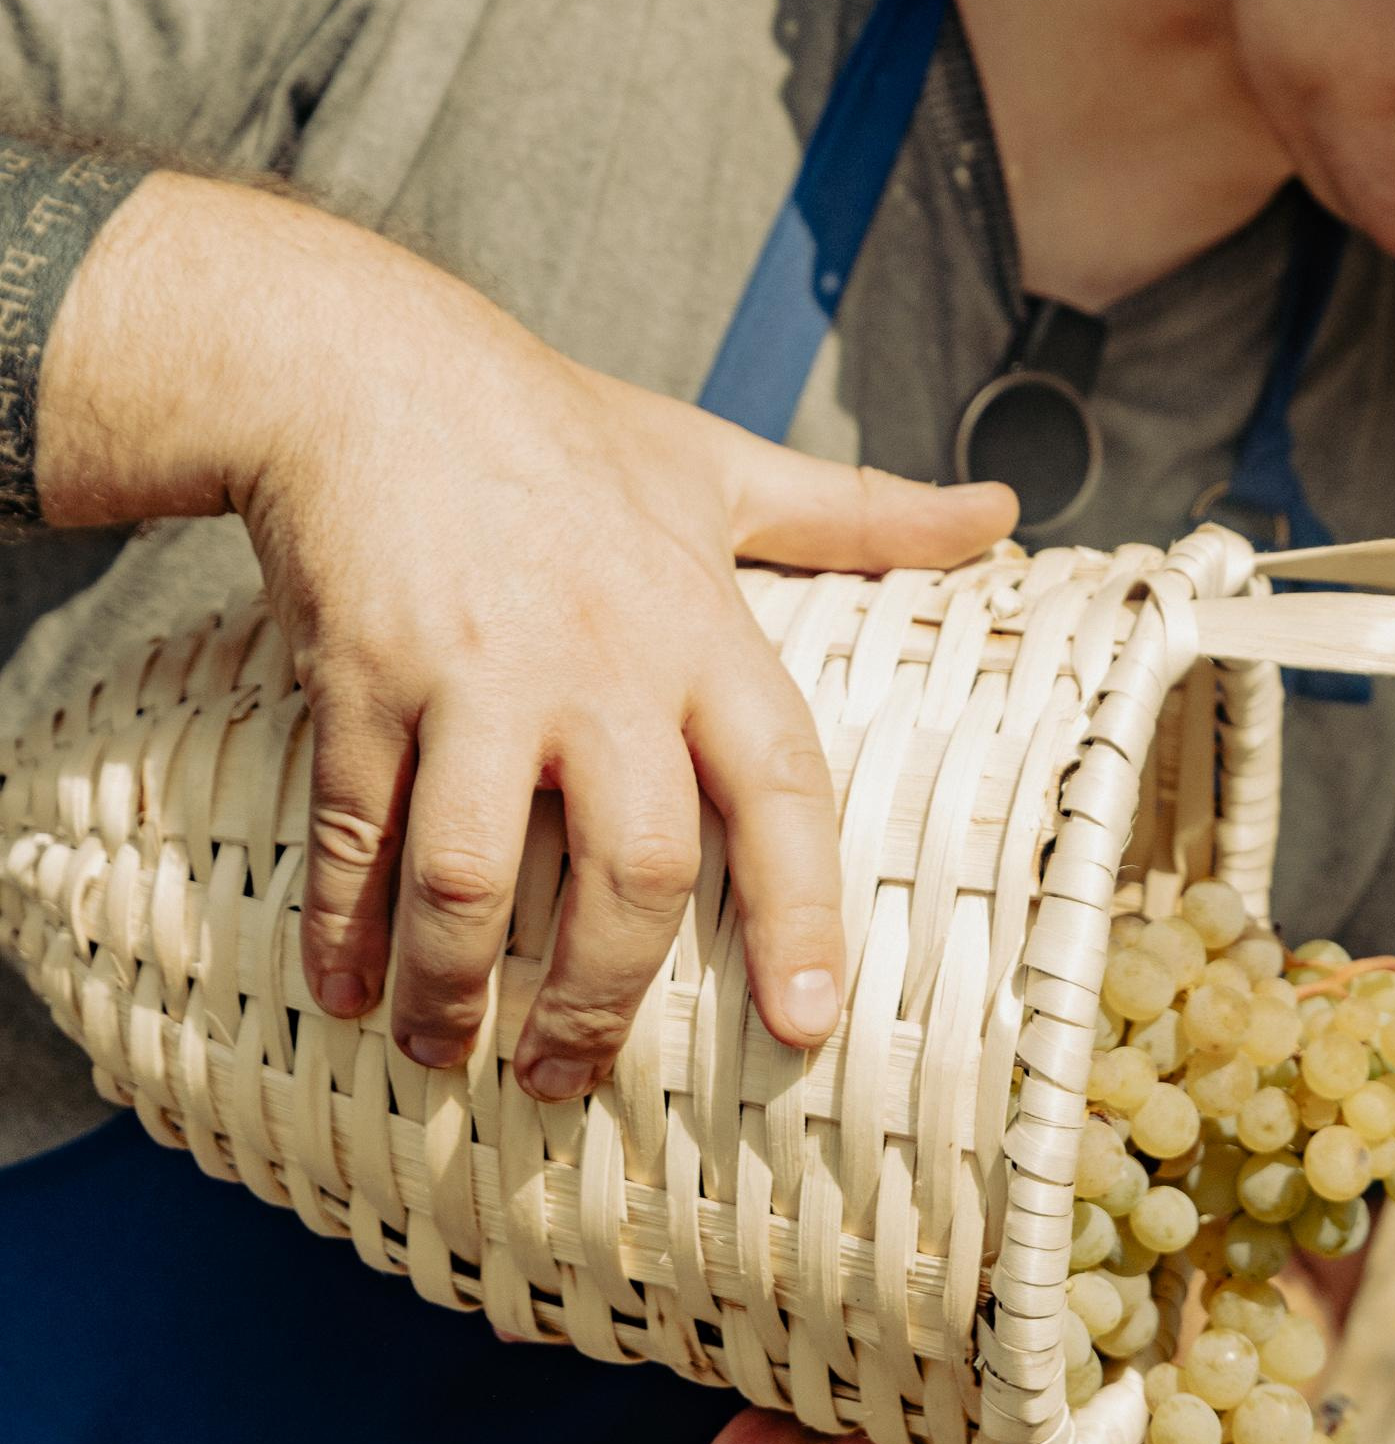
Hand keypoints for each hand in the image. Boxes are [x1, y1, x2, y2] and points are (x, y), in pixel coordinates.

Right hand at [39, 175, 1015, 1082]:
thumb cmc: (560, 431)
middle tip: (572, 1076)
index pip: (780, 789)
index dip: (799, 913)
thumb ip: (860, 515)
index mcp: (702, 632)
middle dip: (601, 1000)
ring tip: (448, 1053)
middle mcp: (601, 666)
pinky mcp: (365, 683)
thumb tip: (1001, 512)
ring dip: (458, 990)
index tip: (804, 1025)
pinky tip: (344, 991)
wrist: (370, 367)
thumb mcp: (723, 468)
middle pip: (632, 873)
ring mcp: (477, 679)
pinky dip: (346, 930)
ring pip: (477, 880)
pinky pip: (357, 837)